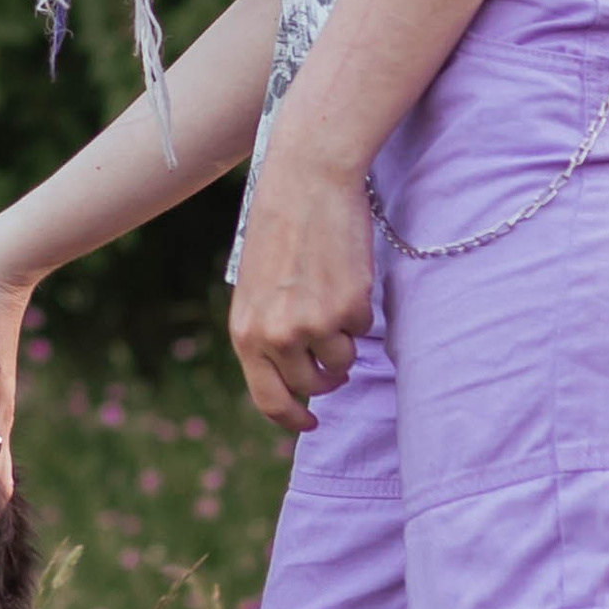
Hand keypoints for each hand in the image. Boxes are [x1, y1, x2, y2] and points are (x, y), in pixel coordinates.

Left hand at [228, 149, 372, 431]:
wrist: (306, 185)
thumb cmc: (279, 235)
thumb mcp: (255, 293)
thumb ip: (266, 335)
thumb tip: (289, 376)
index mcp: (245, 335)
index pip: (268, 399)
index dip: (290, 418)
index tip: (308, 423)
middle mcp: (276, 337)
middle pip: (310, 386)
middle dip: (326, 381)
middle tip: (335, 368)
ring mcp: (313, 325)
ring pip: (342, 361)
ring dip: (345, 343)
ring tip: (335, 305)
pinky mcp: (349, 307)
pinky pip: (363, 329)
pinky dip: (360, 311)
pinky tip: (346, 278)